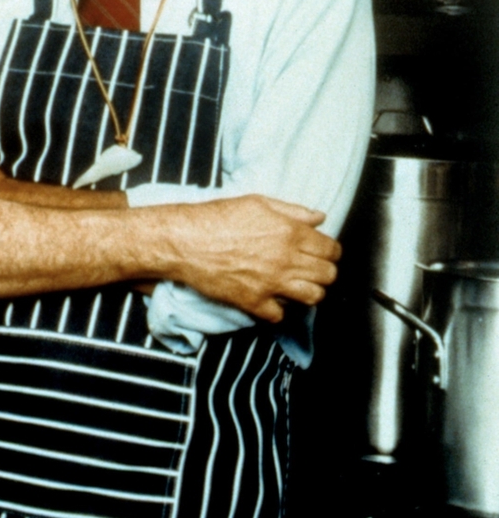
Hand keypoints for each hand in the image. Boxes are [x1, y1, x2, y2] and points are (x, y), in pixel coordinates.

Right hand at [170, 194, 340, 322]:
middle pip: (327, 275)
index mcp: (290, 233)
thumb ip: (293, 210)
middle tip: (312, 268)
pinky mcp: (254, 302)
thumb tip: (319, 218)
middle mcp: (286, 260)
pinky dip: (279, 309)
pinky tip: (271, 297)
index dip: (331, 251)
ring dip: (309, 291)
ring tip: (298, 285)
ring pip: (312, 298)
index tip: (324, 252)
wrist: (186, 240)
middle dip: (325, 271)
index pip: (331, 250)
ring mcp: (271, 284)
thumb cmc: (218, 217)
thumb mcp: (258, 202)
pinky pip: (280, 315)